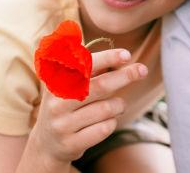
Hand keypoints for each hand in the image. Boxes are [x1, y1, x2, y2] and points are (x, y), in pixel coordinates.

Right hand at [22, 48, 147, 169]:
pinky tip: (107, 121)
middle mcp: (56, 103)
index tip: (126, 55)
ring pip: (106, 109)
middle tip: (142, 70)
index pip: (84, 66)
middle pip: (99, 86)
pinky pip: (104, 129)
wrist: (46, 144)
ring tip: (118, 104)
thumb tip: (96, 45)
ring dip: (119, 104)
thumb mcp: (65, 82)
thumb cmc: (65, 104)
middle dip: (125, 76)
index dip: (107, 59)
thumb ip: (79, 64)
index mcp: (56, 83)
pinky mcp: (71, 144)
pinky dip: (112, 122)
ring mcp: (62, 125)